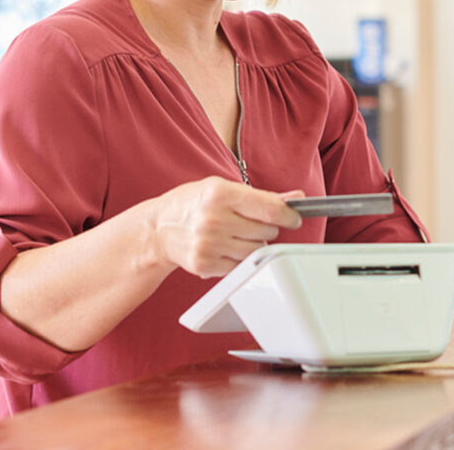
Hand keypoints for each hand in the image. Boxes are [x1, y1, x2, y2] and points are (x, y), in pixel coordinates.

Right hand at [150, 176, 303, 277]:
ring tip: (238, 233)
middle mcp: (214, 219)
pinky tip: (227, 246)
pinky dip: (240, 258)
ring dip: (256, 244)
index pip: (270, 209)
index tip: (294, 218)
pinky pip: (241, 266)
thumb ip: (261, 196)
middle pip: (267, 231)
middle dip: (268, 228)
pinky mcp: (205, 264)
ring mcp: (209, 244)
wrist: (157, 229)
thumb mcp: (223, 188)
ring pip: (257, 251)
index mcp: (220, 194)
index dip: (289, 215)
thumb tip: (296, 198)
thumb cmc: (192, 204)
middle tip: (252, 222)